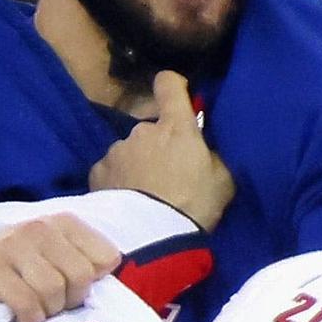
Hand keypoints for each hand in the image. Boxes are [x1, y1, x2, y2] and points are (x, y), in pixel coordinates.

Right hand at [0, 213, 119, 321]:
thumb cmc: (19, 263)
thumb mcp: (55, 251)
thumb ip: (85, 261)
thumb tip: (111, 283)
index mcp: (64, 223)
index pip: (106, 257)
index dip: (94, 281)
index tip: (75, 287)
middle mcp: (40, 228)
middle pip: (80, 276)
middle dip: (72, 299)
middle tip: (56, 304)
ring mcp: (14, 247)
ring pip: (54, 290)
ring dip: (48, 310)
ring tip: (38, 308)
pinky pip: (26, 303)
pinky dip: (29, 317)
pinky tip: (23, 315)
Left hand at [91, 70, 233, 227]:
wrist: (150, 237)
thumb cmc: (194, 206)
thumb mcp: (222, 181)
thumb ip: (213, 155)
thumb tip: (205, 146)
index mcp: (176, 127)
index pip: (169, 84)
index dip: (173, 86)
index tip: (178, 98)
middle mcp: (142, 130)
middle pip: (151, 128)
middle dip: (158, 146)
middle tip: (169, 176)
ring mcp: (117, 150)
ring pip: (130, 151)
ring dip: (138, 164)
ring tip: (146, 194)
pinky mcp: (98, 171)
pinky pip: (112, 170)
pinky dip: (119, 180)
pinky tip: (127, 201)